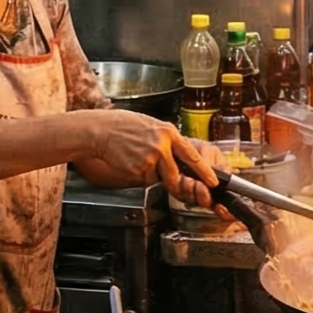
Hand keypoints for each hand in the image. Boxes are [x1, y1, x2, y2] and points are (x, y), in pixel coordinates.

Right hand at [79, 113, 220, 206]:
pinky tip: (129, 162)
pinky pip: (144, 180)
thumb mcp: (150, 125)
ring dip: (151, 174)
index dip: (204, 171)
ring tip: (136, 159)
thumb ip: (166, 138)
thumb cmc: (121, 126)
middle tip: (179, 187)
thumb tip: (177, 150)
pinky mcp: (138, 171)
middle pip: (177, 174)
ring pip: (158, 178)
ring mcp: (149, 159)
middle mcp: (161, 146)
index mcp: (168, 133)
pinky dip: (138, 175)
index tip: (214, 181)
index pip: (192, 155)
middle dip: (178, 183)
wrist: (99, 131)